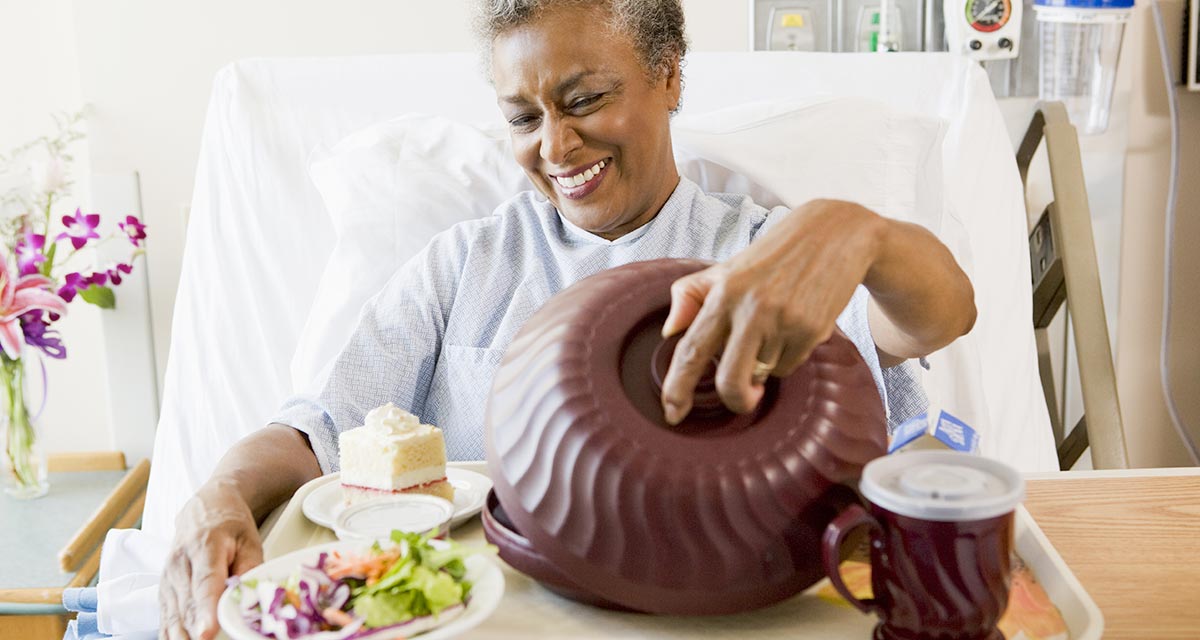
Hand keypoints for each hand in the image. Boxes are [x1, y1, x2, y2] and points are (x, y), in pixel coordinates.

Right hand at [160, 480, 263, 638]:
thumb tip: (248, 596)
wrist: (205, 508)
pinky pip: (165, 616)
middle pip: (187, 604)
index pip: (205, 583)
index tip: (207, 633)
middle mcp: (180, 563)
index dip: (205, 610)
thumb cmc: (230, 525)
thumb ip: (249, 569)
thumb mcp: (249, 540)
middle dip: (195, 631)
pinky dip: (171, 633)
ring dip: (182, 635)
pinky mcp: (163, 589)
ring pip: (173, 614)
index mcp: (205, 546)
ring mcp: (168, 577)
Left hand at [659, 200, 882, 423]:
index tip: (672, 414)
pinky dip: (790, 355)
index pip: (691, 350)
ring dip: (767, 364)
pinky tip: (796, 325)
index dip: (677, 389)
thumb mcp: (725, 269)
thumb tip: (669, 332)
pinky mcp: (813, 330)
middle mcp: (751, 309)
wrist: (833, 234)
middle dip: (736, 400)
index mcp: (723, 293)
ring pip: (765, 374)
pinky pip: (791, 365)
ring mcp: (784, 321)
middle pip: (730, 381)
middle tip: (743, 397)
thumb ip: (690, 297)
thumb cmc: (771, 257)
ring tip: (777, 327)